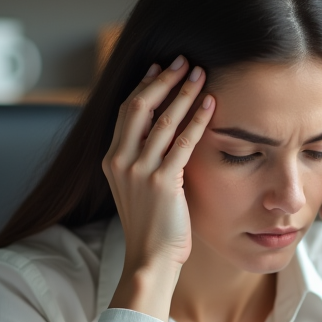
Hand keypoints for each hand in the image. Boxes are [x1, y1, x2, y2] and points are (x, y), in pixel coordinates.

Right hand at [103, 56, 215, 319]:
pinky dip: (197, 120)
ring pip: (161, 120)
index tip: (161, 68)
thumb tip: (166, 134)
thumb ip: (147, 160)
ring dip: (183, 93)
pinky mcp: (161, 183)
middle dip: (163, 80)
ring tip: (201, 75)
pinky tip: (210, 105)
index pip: (126, 112)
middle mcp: (119, 161)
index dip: (144, 86)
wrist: (150, 260)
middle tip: (183, 62)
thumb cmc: (153, 227)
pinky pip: (182, 143)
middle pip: (138, 106)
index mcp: (112, 160)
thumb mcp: (140, 188)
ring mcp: (138, 172)